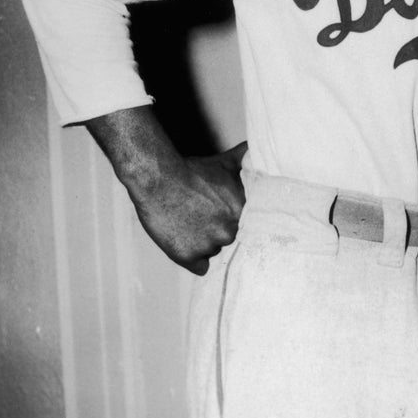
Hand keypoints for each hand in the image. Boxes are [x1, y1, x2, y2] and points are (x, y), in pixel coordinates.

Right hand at [129, 142, 246, 275]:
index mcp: (243, 212)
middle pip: (229, 240)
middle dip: (218, 231)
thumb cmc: (192, 171)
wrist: (158, 178)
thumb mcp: (225, 163)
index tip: (219, 213)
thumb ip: (247, 159)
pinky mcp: (188, 257)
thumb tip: (258, 150)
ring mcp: (210, 246)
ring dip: (204, 244)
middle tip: (202, 216)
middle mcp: (231, 232)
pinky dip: (192, 258)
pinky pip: (200, 267)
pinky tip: (184, 239)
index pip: (246, 228)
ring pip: (213, 252)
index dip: (230, 219)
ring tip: (189, 223)